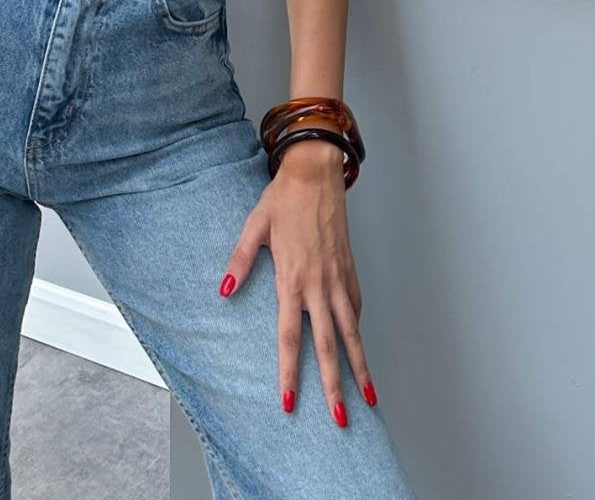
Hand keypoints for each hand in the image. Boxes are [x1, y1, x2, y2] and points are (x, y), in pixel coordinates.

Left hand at [218, 142, 376, 425]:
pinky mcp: (350, 269)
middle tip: (340, 421)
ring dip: (361, 369)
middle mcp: (319, 285)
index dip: (290, 373)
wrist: (316, 173)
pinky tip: (359, 347)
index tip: (289, 402)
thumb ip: (240, 261)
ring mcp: (339, 279)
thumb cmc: (283, 199)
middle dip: (335, 387)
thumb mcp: (253, 226)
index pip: (290, 338)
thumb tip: (224, 289)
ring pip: (352, 333)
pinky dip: (358, 331)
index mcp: (292, 279)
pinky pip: (356, 308)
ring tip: (370, 399)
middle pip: (329, 347)